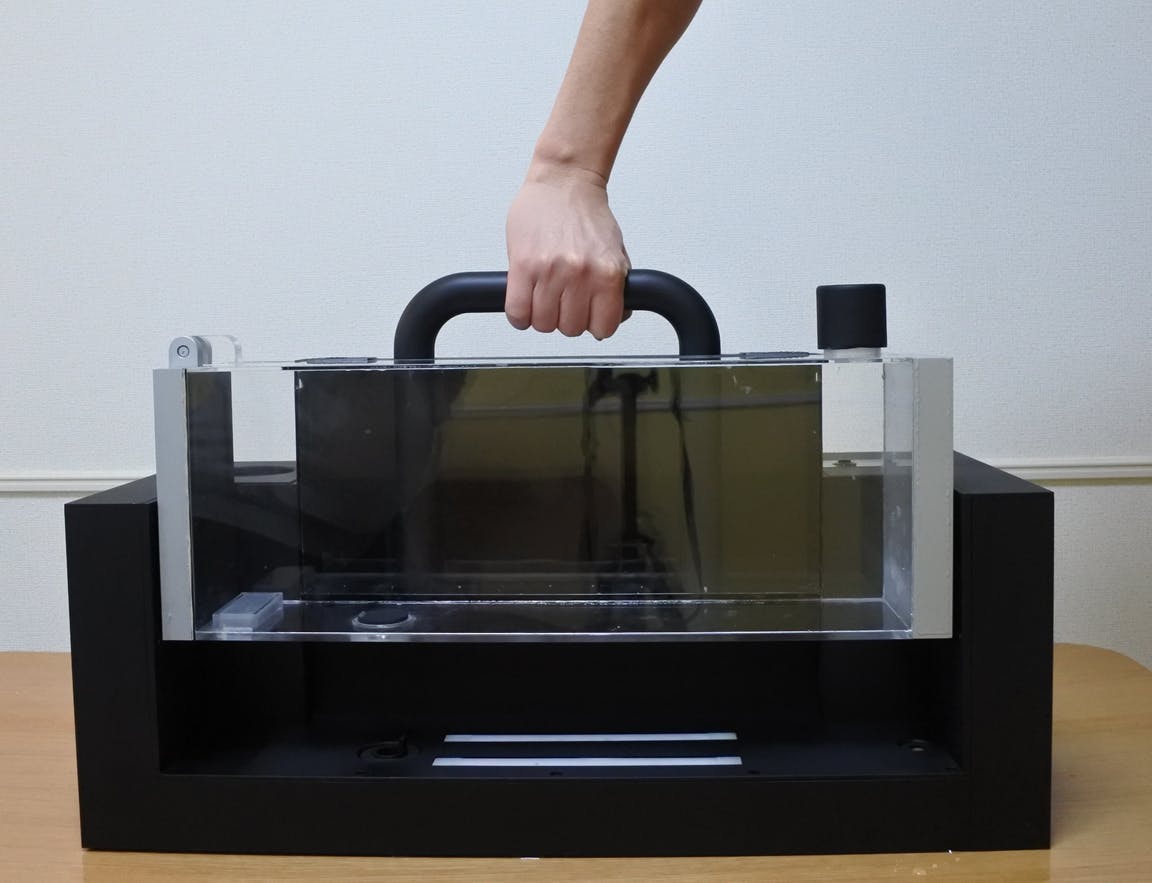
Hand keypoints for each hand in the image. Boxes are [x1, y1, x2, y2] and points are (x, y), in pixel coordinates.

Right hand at [505, 164, 629, 339]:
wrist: (564, 182)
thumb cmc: (587, 215)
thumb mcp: (615, 253)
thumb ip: (615, 288)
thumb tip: (613, 319)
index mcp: (608, 272)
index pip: (602, 328)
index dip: (593, 325)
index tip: (587, 318)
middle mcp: (580, 273)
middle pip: (570, 329)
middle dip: (566, 319)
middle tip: (563, 302)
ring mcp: (550, 271)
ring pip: (543, 324)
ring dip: (542, 317)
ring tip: (544, 298)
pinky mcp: (522, 265)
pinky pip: (517, 311)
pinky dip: (520, 316)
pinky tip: (524, 303)